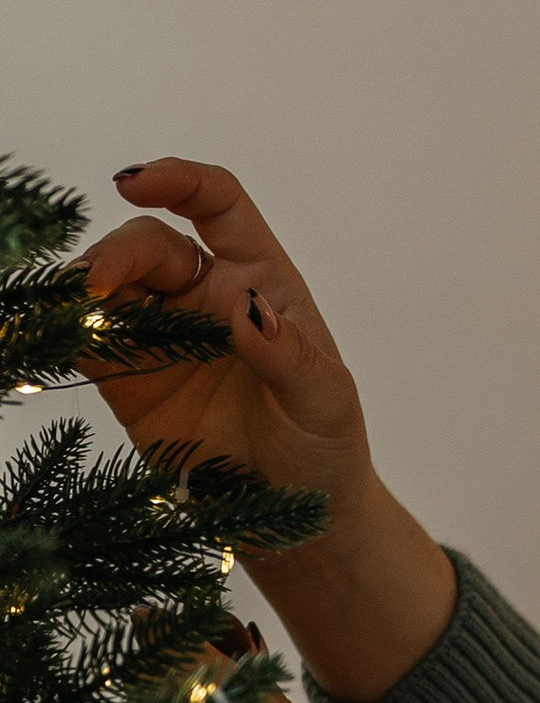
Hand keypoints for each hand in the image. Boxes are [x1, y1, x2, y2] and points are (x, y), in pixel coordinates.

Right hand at [81, 162, 456, 702]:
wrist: (295, 521)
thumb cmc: (324, 451)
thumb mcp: (323, 403)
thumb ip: (289, 356)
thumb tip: (248, 310)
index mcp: (261, 282)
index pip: (218, 205)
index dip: (178, 181)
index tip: (135, 182)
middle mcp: (205, 296)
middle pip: (150, 245)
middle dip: (118, 254)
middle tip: (94, 286)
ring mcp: (163, 335)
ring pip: (109, 286)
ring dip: (82, 289)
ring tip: (68, 309)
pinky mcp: (127, 380)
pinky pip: (87, 339)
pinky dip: (64, 329)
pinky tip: (52, 331)